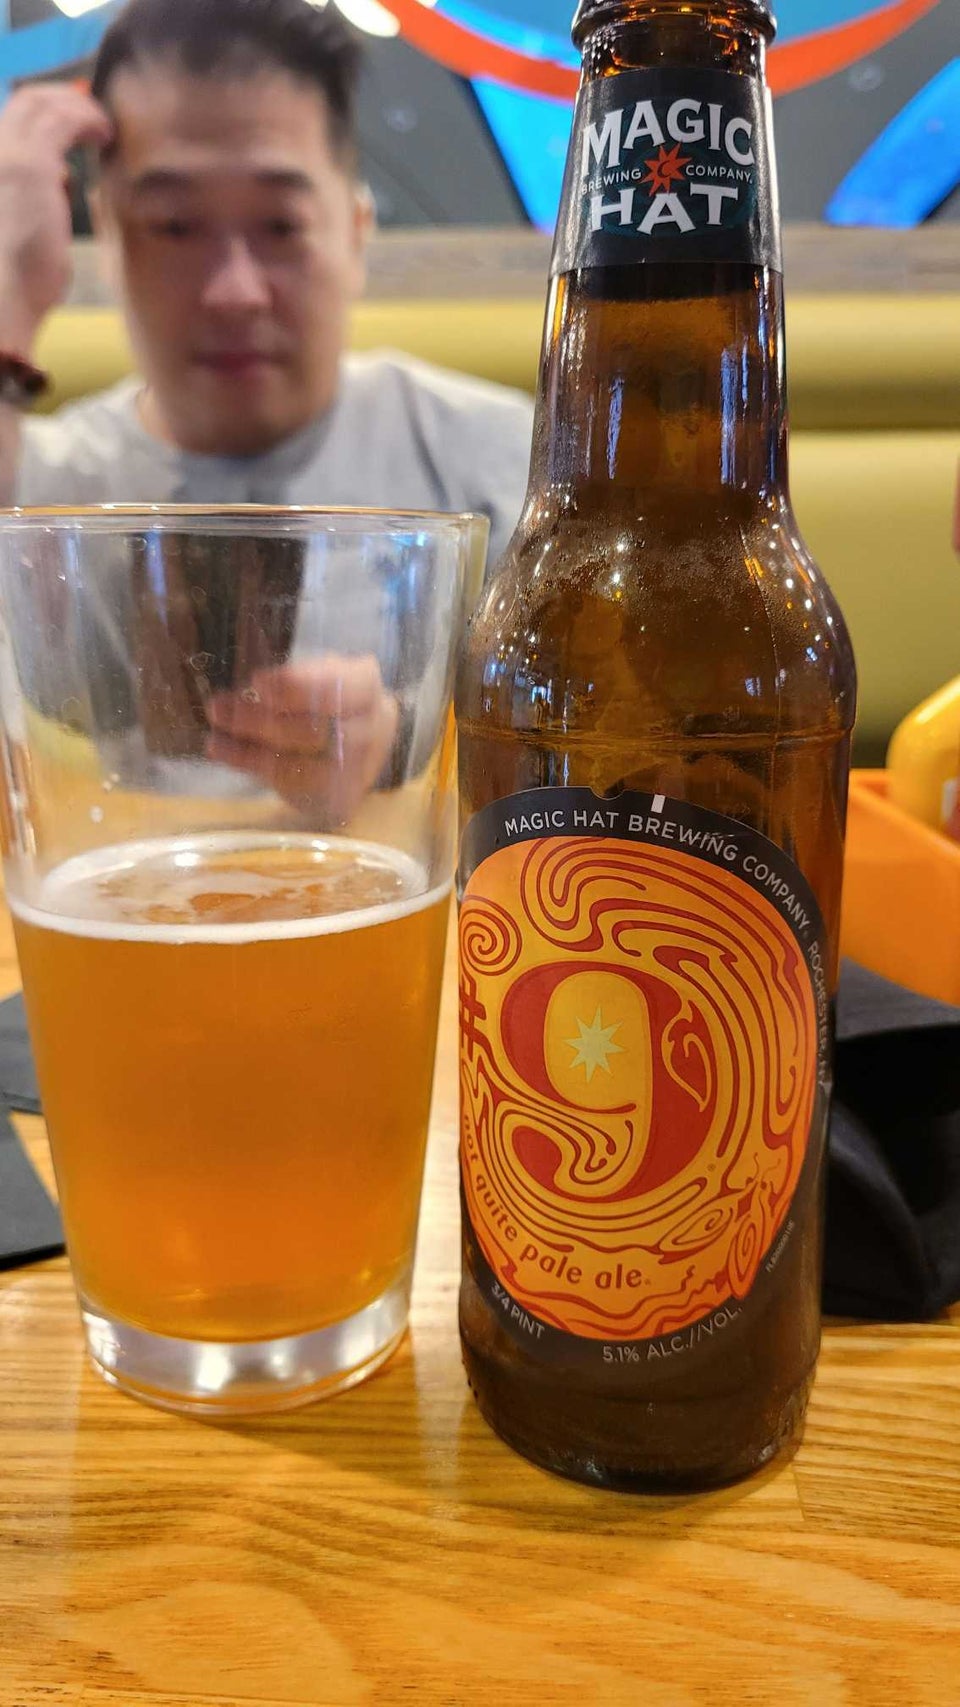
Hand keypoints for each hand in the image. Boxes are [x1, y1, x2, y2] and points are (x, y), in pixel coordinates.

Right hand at [0, 85, 112, 350]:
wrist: (2, 300)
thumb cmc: (17, 279)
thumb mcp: (26, 223)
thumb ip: (38, 194)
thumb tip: (61, 177)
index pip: (16, 117)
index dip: (47, 112)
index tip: (77, 124)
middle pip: (27, 100)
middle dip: (65, 99)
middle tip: (96, 115)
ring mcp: (7, 154)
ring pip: (44, 103)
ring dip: (80, 108)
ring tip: (105, 127)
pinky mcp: (30, 165)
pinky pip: (64, 121)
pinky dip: (88, 120)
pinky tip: (105, 135)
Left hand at [206, 654, 400, 824]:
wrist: (364, 740)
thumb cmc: (329, 700)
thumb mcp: (318, 674)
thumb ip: (290, 679)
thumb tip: (245, 691)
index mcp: (364, 686)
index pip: (335, 685)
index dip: (296, 685)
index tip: (256, 682)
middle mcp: (370, 727)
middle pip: (314, 729)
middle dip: (260, 720)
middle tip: (218, 709)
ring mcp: (358, 767)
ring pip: (301, 763)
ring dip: (250, 752)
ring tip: (215, 740)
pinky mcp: (341, 795)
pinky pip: (295, 787)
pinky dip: (256, 769)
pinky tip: (228, 755)